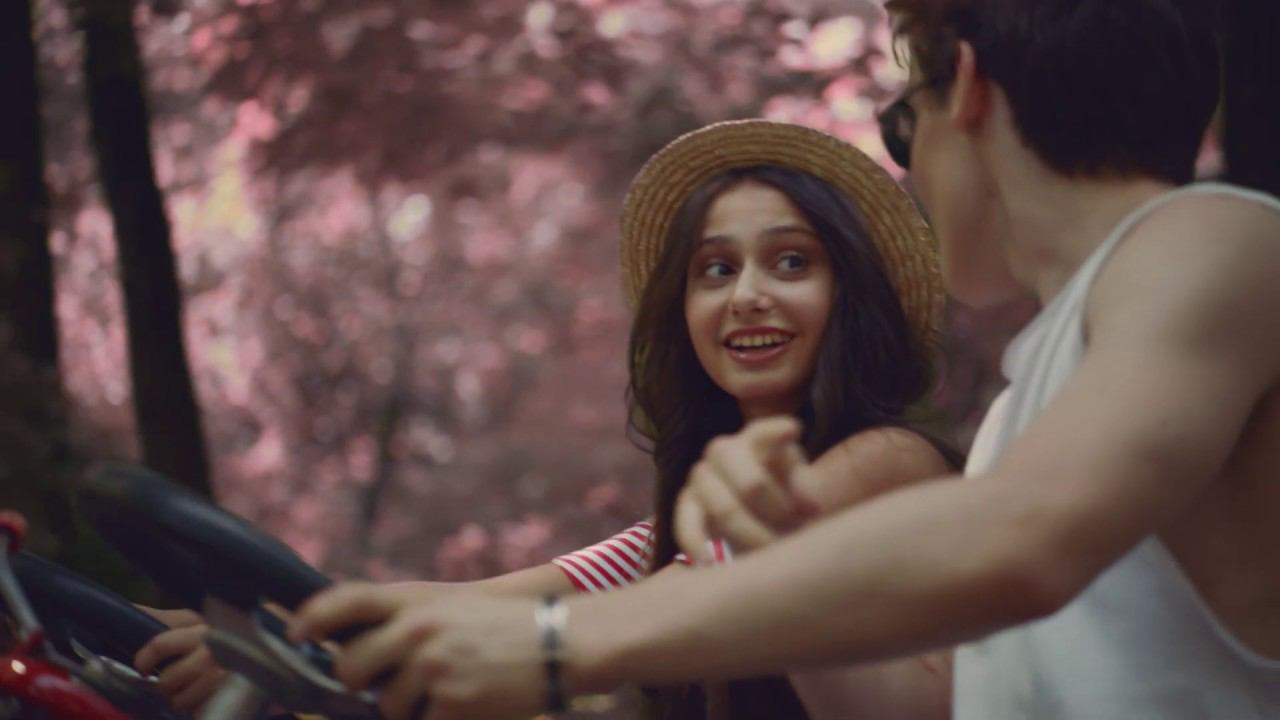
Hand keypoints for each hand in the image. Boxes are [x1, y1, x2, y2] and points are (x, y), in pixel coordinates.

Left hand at [134, 610, 227, 712]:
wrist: (254, 649)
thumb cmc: (207, 637)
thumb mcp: (182, 622)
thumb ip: (154, 618)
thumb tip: (126, 614)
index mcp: (199, 627)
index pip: (160, 645)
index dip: (145, 659)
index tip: (143, 667)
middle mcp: (214, 649)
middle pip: (168, 680)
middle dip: (165, 683)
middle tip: (171, 680)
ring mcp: (223, 674)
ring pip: (180, 700)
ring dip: (180, 699)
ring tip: (189, 689)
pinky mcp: (229, 695)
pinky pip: (198, 710)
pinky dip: (197, 708)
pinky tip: (203, 697)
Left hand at [289, 583, 545, 719]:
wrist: (557, 642)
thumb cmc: (502, 627)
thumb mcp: (451, 606)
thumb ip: (405, 620)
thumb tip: (354, 650)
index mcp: (417, 600)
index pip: (347, 599)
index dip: (312, 617)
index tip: (294, 632)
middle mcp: (417, 630)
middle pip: (349, 667)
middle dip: (358, 683)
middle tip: (380, 684)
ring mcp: (433, 668)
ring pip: (384, 706)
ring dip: (404, 707)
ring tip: (444, 689)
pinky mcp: (451, 704)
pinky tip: (463, 703)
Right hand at [675, 416, 816, 558]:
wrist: (754, 513)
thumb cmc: (783, 494)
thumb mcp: (800, 487)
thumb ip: (806, 492)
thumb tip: (810, 509)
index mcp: (757, 438)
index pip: (767, 431)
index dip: (778, 431)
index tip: (793, 431)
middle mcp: (724, 450)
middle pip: (752, 483)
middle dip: (777, 514)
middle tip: (796, 533)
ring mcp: (701, 475)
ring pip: (724, 508)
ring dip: (751, 536)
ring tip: (769, 553)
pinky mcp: (685, 503)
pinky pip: (686, 524)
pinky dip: (698, 545)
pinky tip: (710, 563)